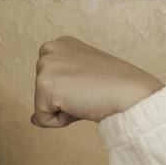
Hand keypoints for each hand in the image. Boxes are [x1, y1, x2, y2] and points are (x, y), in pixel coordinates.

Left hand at [30, 35, 162, 127]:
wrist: (131, 92)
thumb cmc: (114, 87)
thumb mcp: (82, 81)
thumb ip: (59, 92)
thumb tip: (34, 119)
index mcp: (61, 43)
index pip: (50, 81)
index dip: (70, 91)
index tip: (90, 85)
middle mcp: (50, 49)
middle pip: (42, 93)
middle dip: (64, 101)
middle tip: (89, 91)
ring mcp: (45, 65)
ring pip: (42, 106)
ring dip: (64, 110)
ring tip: (86, 96)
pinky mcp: (44, 85)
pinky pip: (43, 119)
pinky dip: (62, 121)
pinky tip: (81, 104)